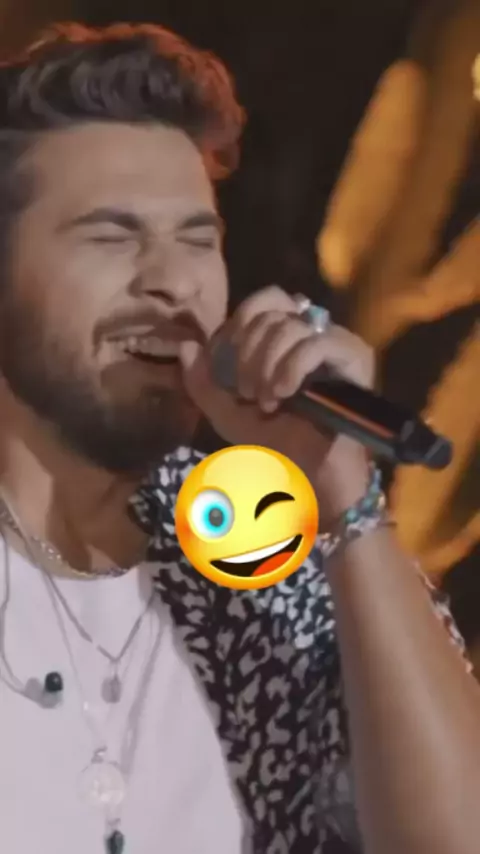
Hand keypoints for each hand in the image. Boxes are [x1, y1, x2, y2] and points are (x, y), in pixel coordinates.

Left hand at [180, 286, 374, 517]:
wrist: (310, 474)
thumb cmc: (274, 442)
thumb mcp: (226, 412)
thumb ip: (201, 381)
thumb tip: (188, 345)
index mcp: (284, 336)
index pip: (261, 302)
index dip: (237, 328)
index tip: (228, 369)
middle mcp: (312, 332)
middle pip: (270, 313)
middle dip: (247, 353)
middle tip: (246, 392)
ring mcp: (336, 342)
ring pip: (290, 326)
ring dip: (266, 365)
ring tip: (265, 401)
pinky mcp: (354, 357)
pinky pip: (317, 344)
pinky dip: (292, 368)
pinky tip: (284, 394)